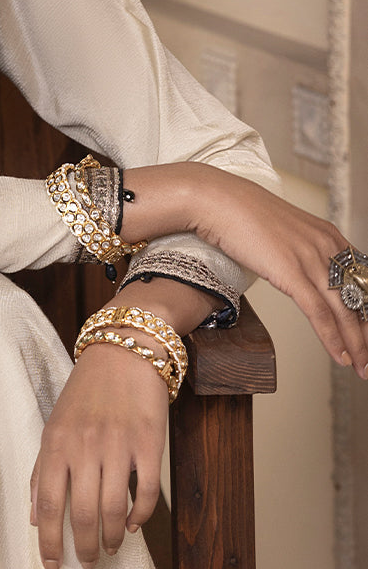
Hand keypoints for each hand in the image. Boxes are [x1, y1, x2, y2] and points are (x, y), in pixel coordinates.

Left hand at [30, 339, 167, 568]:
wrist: (124, 351)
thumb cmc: (85, 393)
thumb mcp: (55, 425)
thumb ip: (43, 470)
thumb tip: (35, 517)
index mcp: (56, 443)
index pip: (48, 505)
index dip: (50, 542)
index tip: (54, 567)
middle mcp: (84, 446)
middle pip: (82, 513)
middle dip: (84, 547)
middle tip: (88, 564)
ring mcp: (118, 445)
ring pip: (114, 509)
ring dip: (112, 537)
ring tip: (111, 548)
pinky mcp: (148, 443)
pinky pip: (146, 493)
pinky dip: (140, 516)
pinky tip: (133, 525)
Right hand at [122, 164, 367, 377]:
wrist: (214, 199)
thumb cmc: (238, 214)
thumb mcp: (281, 232)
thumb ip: (297, 250)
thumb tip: (296, 270)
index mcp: (329, 236)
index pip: (363, 280)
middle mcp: (327, 246)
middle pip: (360, 298)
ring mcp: (310, 258)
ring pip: (345, 311)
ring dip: (357, 344)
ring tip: (362, 368)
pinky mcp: (291, 272)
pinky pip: (320, 313)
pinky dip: (333, 339)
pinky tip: (341, 357)